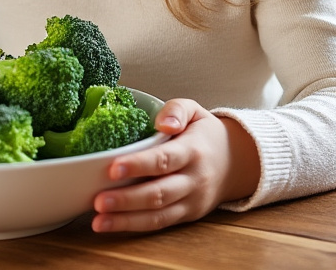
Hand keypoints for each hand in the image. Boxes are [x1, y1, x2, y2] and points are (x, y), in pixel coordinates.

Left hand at [91, 99, 259, 232]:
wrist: (236, 162)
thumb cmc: (205, 135)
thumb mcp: (195, 111)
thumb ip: (177, 109)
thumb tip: (163, 122)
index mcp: (193, 150)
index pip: (165, 159)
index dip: (139, 165)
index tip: (112, 168)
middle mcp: (193, 179)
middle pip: (159, 193)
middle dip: (128, 199)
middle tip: (99, 201)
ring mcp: (191, 201)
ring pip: (158, 215)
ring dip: (126, 220)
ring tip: (99, 220)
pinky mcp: (186, 215)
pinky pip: (160, 223)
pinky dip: (135, 226)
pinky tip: (112, 224)